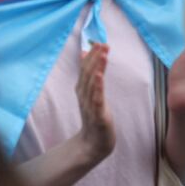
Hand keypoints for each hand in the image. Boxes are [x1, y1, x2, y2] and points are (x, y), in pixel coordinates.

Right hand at [76, 43, 114, 162]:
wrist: (93, 143)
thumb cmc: (93, 117)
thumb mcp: (89, 94)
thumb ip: (87, 74)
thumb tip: (83, 54)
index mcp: (82, 89)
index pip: (85, 69)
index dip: (91, 55)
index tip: (98, 42)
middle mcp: (83, 94)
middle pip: (87, 73)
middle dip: (95, 58)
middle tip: (101, 44)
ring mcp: (89, 104)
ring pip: (91, 83)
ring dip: (96, 67)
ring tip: (102, 54)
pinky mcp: (97, 114)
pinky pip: (96, 98)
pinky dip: (97, 86)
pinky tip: (100, 76)